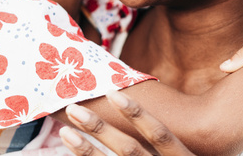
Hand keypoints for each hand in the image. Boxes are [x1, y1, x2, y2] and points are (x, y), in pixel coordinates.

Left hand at [59, 91, 194, 155]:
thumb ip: (177, 143)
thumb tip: (150, 113)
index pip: (160, 135)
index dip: (137, 114)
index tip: (113, 93)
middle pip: (129, 152)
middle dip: (99, 130)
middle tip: (74, 110)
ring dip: (86, 152)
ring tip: (65, 133)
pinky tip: (68, 154)